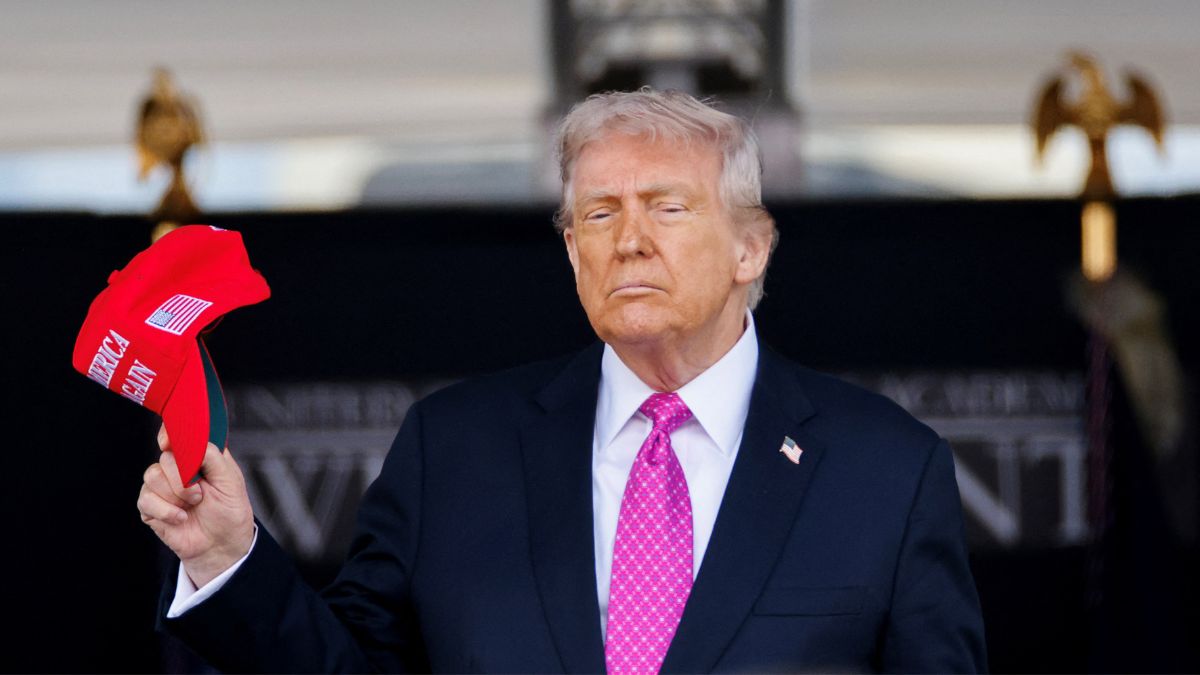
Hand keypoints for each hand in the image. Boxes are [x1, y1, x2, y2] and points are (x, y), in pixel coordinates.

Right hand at [137, 425, 255, 587]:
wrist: (221, 545)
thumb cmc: (229, 511)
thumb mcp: (231, 480)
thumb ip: (213, 456)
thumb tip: (194, 440)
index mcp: (198, 456)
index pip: (178, 435)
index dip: (169, 434)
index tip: (168, 442)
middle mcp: (177, 467)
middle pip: (166, 457)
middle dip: (182, 478)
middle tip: (199, 494)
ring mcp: (162, 486)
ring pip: (152, 476)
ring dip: (175, 495)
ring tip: (192, 506)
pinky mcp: (150, 506)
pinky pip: (146, 499)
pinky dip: (166, 511)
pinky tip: (181, 518)